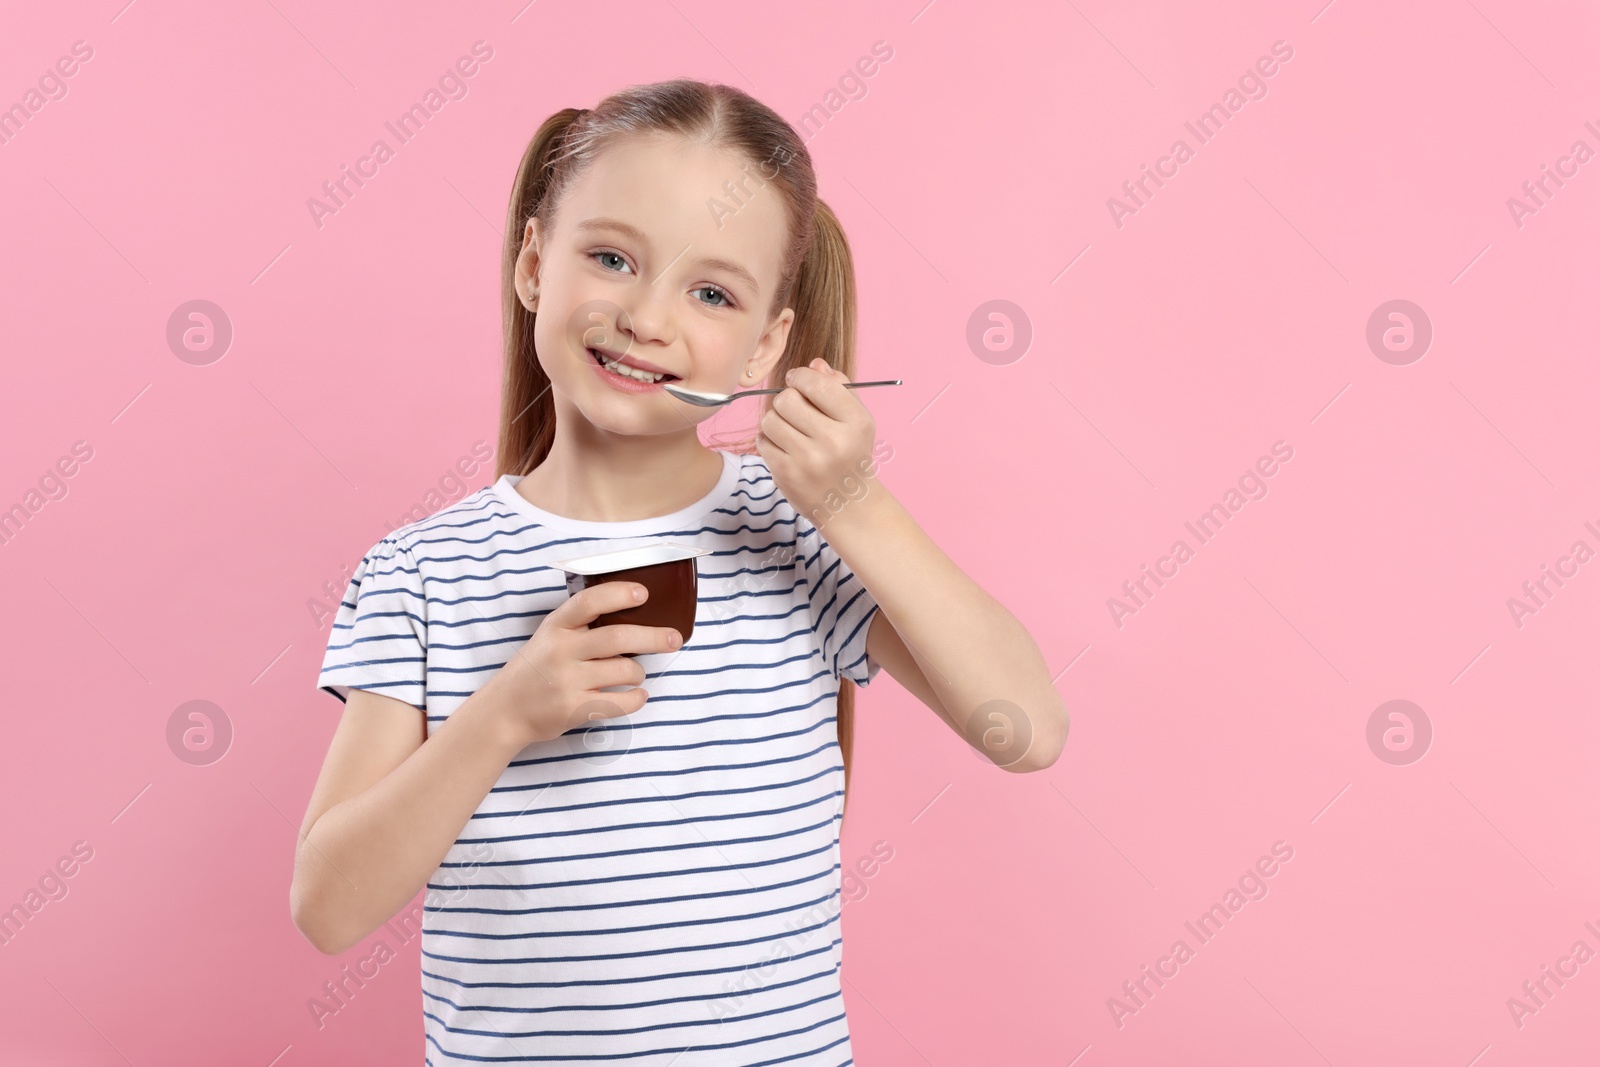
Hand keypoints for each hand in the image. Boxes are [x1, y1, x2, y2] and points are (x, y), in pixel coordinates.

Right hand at [484, 581, 681, 749]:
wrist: (504, 711)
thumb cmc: (536, 670)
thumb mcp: (549, 637)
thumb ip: (581, 625)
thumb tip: (633, 614)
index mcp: (556, 626)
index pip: (589, 601)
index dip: (619, 594)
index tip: (644, 593)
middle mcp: (561, 650)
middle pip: (617, 637)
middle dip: (653, 637)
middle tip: (674, 638)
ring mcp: (567, 680)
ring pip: (623, 670)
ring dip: (639, 673)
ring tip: (635, 674)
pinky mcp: (573, 708)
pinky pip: (619, 702)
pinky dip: (636, 699)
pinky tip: (637, 695)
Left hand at [757, 357, 879, 519]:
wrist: (849, 504)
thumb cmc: (851, 453)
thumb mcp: (856, 419)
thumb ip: (838, 387)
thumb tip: (814, 364)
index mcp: (855, 422)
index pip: (817, 383)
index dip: (801, 376)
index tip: (798, 381)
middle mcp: (834, 441)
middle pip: (787, 399)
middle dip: (786, 399)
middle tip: (794, 409)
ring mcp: (808, 460)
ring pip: (770, 419)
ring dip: (775, 420)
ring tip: (789, 429)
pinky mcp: (786, 475)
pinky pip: (762, 441)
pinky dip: (769, 440)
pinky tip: (784, 447)